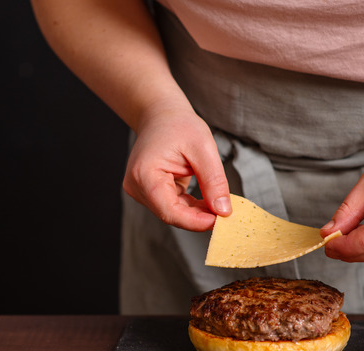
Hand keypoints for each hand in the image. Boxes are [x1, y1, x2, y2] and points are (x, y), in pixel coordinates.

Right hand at [123, 104, 230, 230]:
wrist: (162, 115)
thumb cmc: (179, 125)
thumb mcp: (203, 148)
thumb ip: (214, 181)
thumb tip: (223, 211)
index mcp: (145, 174)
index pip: (169, 211)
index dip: (195, 221)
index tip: (220, 222)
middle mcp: (137, 187)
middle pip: (171, 214)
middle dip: (200, 218)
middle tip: (226, 215)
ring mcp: (141, 191)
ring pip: (174, 213)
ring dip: (197, 212)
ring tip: (219, 204)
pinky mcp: (150, 192)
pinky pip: (174, 206)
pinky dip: (192, 207)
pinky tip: (208, 201)